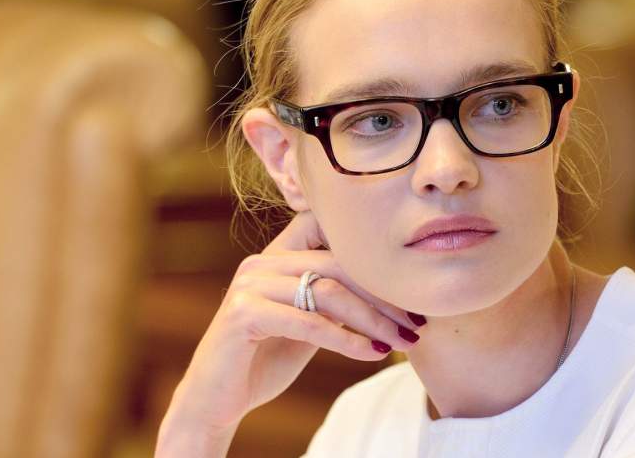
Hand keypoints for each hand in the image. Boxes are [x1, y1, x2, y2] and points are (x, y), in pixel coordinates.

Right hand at [155, 210, 422, 452]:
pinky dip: (346, 340)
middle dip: (385, 296)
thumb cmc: (265, 359)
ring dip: (374, 320)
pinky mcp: (244, 314)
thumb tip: (394, 294)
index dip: (371, 254)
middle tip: (418, 323)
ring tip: (404, 341)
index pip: (329, 233)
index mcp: (276, 256)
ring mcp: (250, 285)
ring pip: (328, 292)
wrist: (216, 400)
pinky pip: (308, 322)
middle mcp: (261, 262)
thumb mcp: (308, 323)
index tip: (410, 285)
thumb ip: (335, 301)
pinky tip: (372, 353)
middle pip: (339, 265)